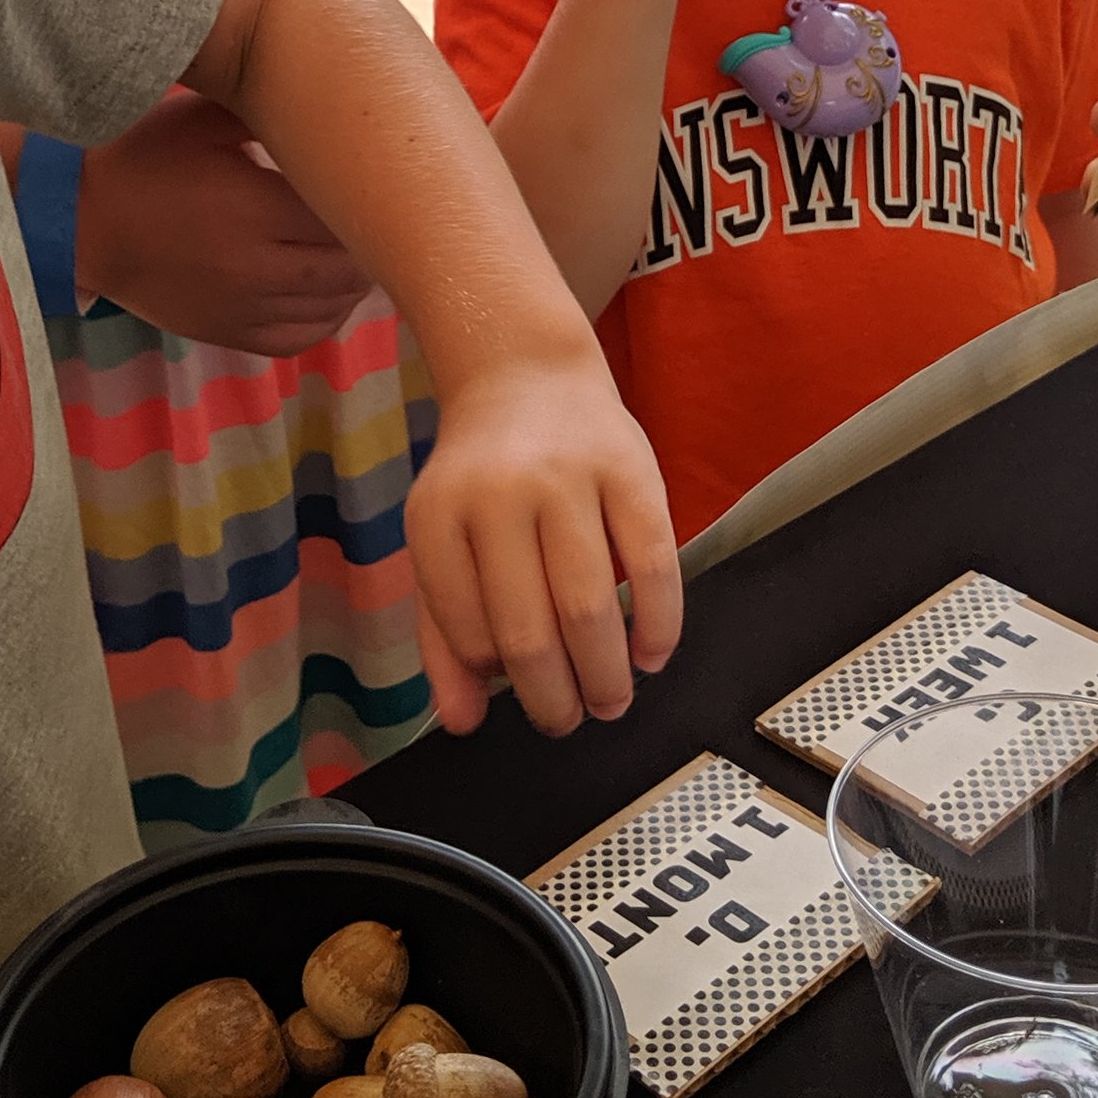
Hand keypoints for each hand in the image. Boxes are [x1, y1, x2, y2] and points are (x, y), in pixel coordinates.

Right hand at [79, 94, 369, 352]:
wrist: (80, 222)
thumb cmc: (142, 159)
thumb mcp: (204, 119)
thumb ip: (267, 114)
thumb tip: (324, 110)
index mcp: (254, 208)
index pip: (341, 216)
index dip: (367, 203)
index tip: (378, 184)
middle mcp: (255, 266)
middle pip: (345, 269)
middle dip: (369, 246)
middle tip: (380, 218)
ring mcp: (242, 306)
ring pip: (329, 308)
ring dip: (355, 284)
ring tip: (362, 252)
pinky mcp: (226, 330)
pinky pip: (297, 338)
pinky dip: (325, 319)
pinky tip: (331, 293)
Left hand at [406, 350, 680, 736]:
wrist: (526, 374)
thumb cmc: (480, 478)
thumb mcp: (440, 543)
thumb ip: (443, 635)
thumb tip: (463, 724)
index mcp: (440, 515)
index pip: (463, 627)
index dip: (489, 671)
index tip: (510, 686)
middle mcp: (500, 494)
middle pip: (529, 629)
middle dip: (552, 698)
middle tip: (566, 723)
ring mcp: (570, 479)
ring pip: (590, 606)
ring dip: (604, 675)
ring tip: (609, 704)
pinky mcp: (634, 471)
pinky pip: (653, 565)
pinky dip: (657, 624)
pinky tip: (651, 655)